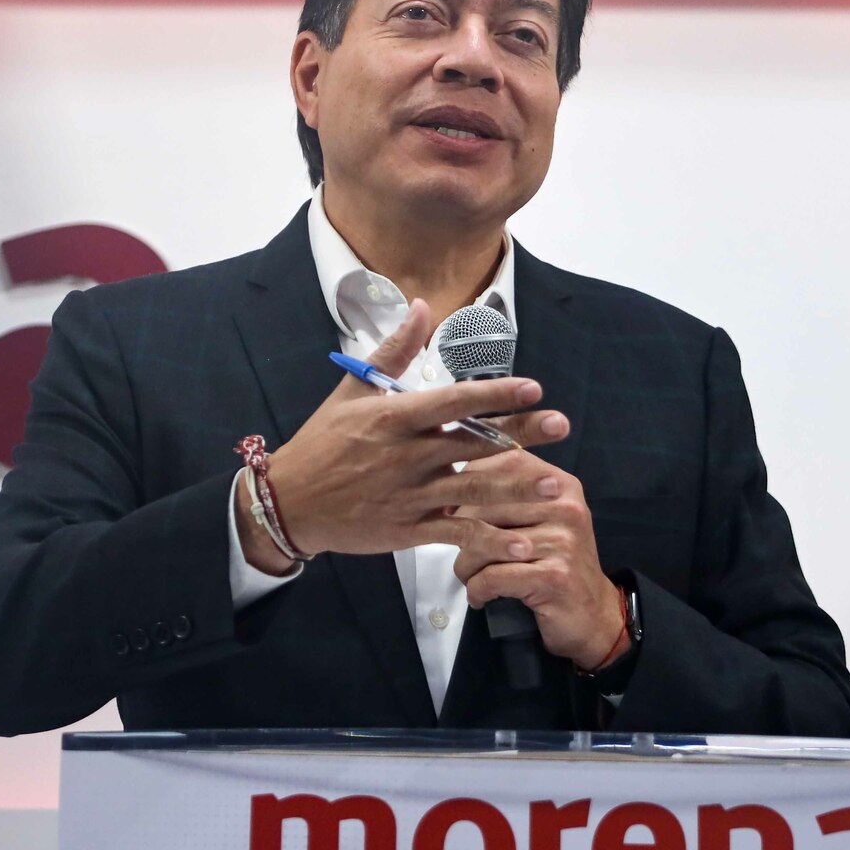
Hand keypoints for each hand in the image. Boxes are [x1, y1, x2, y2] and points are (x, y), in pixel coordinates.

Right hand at [257, 300, 570, 566]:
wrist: (289, 502)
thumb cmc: (323, 442)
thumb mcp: (352, 389)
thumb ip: (394, 351)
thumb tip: (422, 307)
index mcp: (394, 417)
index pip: (452, 400)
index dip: (494, 394)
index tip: (531, 387)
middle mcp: (405, 455)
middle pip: (472, 442)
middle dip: (520, 433)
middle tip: (560, 424)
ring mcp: (409, 494)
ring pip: (471, 490)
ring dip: (514, 487)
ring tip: (553, 485)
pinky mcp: (408, 529)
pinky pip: (455, 534)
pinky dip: (489, 539)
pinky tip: (521, 542)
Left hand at [449, 449, 623, 668]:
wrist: (593, 615)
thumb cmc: (556, 564)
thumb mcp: (541, 520)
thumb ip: (508, 497)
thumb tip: (451, 490)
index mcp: (560, 485)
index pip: (505, 463)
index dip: (471, 484)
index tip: (457, 509)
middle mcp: (566, 507)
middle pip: (486, 505)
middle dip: (461, 532)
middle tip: (462, 553)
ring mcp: (562, 542)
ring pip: (484, 543)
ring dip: (466, 565)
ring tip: (468, 577)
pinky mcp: (554, 577)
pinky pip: (493, 577)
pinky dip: (477, 590)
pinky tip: (480, 597)